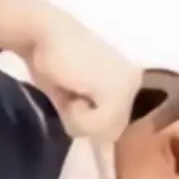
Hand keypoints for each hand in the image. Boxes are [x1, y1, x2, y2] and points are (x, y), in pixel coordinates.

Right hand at [0, 0, 140, 140]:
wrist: (43, 33)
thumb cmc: (52, 62)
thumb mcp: (74, 99)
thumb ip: (91, 118)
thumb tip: (99, 144)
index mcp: (128, 82)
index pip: (113, 127)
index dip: (88, 120)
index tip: (74, 95)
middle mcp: (134, 82)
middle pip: (111, 133)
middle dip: (85, 122)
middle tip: (71, 93)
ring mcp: (129, 86)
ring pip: (105, 133)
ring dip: (79, 120)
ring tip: (71, 90)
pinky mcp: (117, 90)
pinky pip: (97, 127)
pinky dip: (77, 116)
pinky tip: (72, 90)